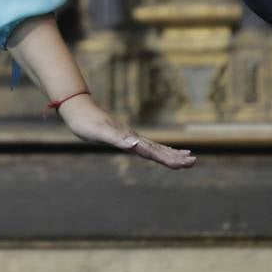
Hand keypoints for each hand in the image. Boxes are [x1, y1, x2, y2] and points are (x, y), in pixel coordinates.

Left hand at [56, 95, 195, 169]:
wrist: (78, 108)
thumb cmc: (86, 122)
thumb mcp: (100, 132)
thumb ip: (117, 138)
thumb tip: (135, 144)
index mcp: (130, 139)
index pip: (154, 152)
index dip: (169, 158)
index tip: (185, 163)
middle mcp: (133, 137)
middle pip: (159, 149)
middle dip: (176, 157)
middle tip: (194, 163)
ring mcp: (131, 136)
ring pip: (156, 147)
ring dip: (171, 154)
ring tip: (188, 157)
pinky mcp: (125, 136)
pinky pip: (146, 145)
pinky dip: (158, 150)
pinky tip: (162, 151)